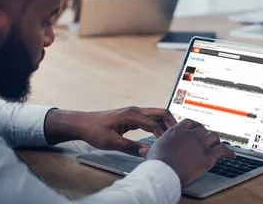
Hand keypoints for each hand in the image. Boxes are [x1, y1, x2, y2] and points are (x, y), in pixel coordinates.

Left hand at [45, 107, 176, 156]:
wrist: (83, 123)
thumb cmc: (94, 131)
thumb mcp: (110, 142)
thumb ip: (130, 147)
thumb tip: (147, 152)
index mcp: (132, 115)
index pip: (154, 124)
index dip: (162, 135)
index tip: (167, 146)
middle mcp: (136, 110)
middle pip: (161, 112)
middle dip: (171, 122)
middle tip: (178, 136)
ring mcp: (135, 112)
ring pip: (157, 114)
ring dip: (166, 123)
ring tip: (172, 136)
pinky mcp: (133, 116)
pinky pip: (151, 118)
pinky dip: (159, 124)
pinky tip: (160, 134)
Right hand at [146, 119, 235, 185]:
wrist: (163, 173)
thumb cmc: (155, 164)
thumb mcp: (152, 151)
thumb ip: (153, 148)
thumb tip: (142, 151)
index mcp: (177, 131)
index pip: (190, 123)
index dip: (196, 126)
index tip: (198, 129)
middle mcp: (190, 135)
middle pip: (203, 129)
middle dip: (206, 135)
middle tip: (207, 140)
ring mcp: (200, 144)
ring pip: (214, 137)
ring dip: (216, 141)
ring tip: (217, 145)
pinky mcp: (208, 156)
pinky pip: (222, 151)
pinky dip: (228, 153)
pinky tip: (231, 155)